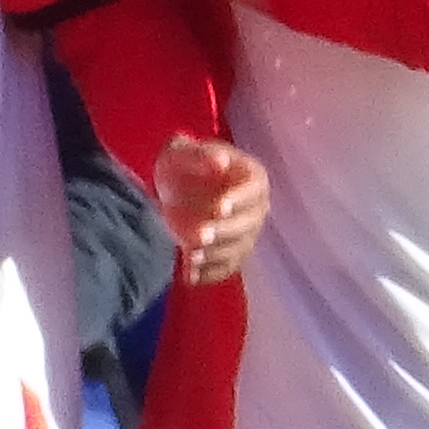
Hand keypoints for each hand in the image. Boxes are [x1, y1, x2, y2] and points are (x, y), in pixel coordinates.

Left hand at [152, 131, 264, 284]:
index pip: (254, 190)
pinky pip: (226, 268)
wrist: (172, 189)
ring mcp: (245, 233)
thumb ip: (199, 155)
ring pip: (238, 249)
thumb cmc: (181, 164)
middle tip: (199, 236)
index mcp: (252, 177)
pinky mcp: (231, 253)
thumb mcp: (182, 153)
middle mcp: (256, 208)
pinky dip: (209, 274)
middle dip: (224, 232)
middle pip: (248, 224)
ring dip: (216, 256)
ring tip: (190, 256)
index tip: (218, 208)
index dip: (238, 200)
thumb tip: (221, 161)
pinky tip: (189, 275)